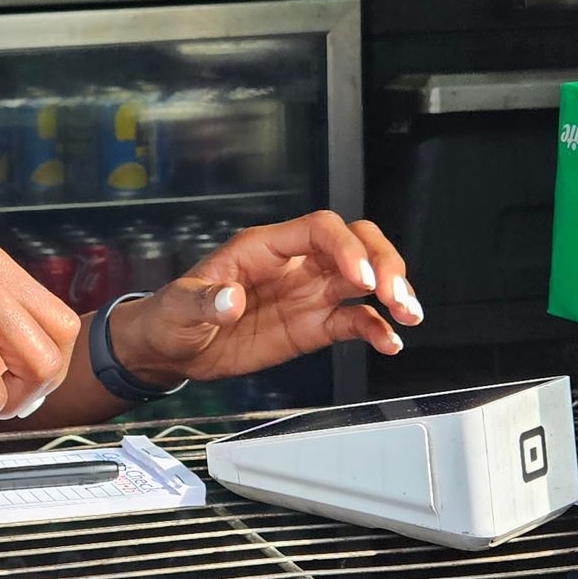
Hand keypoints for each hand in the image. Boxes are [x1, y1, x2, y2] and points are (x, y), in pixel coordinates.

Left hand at [107, 212, 421, 384]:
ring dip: (392, 292)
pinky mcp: (312, 326)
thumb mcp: (177, 308)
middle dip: (382, 263)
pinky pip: (352, 321)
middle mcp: (294, 265)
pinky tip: (389, 343)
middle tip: (393, 294)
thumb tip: (229, 301)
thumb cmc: (170, 316)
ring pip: (364, 279)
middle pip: (355, 243)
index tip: (359, 279)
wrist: (169, 349)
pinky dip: (375, 330)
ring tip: (408, 314)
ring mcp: (307, 294)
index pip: (319, 230)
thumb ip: (204, 303)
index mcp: (263, 248)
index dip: (345, 248)